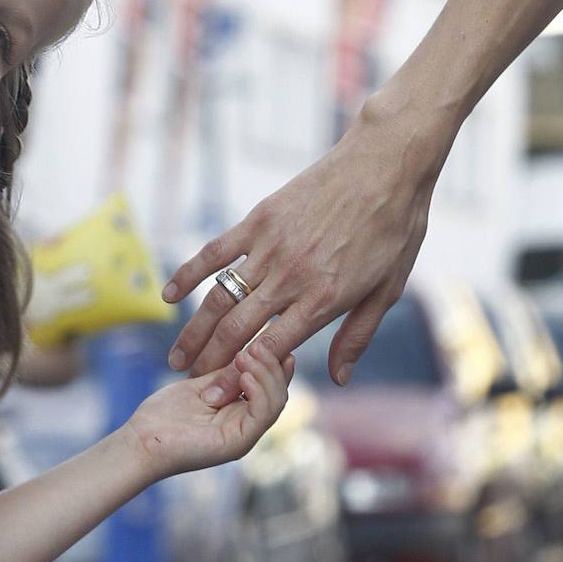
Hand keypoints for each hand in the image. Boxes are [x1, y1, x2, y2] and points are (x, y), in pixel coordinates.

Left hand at [125, 345, 294, 483]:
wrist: (141, 440)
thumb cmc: (163, 415)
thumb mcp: (200, 385)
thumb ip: (225, 373)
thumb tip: (248, 349)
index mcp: (238, 412)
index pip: (270, 385)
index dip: (275, 361)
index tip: (271, 334)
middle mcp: (246, 425)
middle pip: (278, 392)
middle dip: (272, 363)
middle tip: (259, 342)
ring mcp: (244, 436)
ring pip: (275, 402)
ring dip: (266, 373)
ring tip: (250, 353)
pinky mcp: (237, 443)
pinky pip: (261, 414)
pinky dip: (258, 390)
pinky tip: (245, 372)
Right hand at [161, 97, 445, 390]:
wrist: (383, 166)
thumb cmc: (394, 229)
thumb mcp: (387, 290)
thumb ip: (357, 336)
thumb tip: (338, 378)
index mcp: (323, 300)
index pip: (271, 350)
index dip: (242, 376)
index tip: (224, 394)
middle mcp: (290, 278)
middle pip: (237, 329)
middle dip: (209, 362)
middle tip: (189, 382)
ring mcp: (269, 248)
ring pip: (220, 297)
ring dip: (194, 330)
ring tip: (178, 356)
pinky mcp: (257, 221)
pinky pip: (215, 252)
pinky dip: (188, 274)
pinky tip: (169, 295)